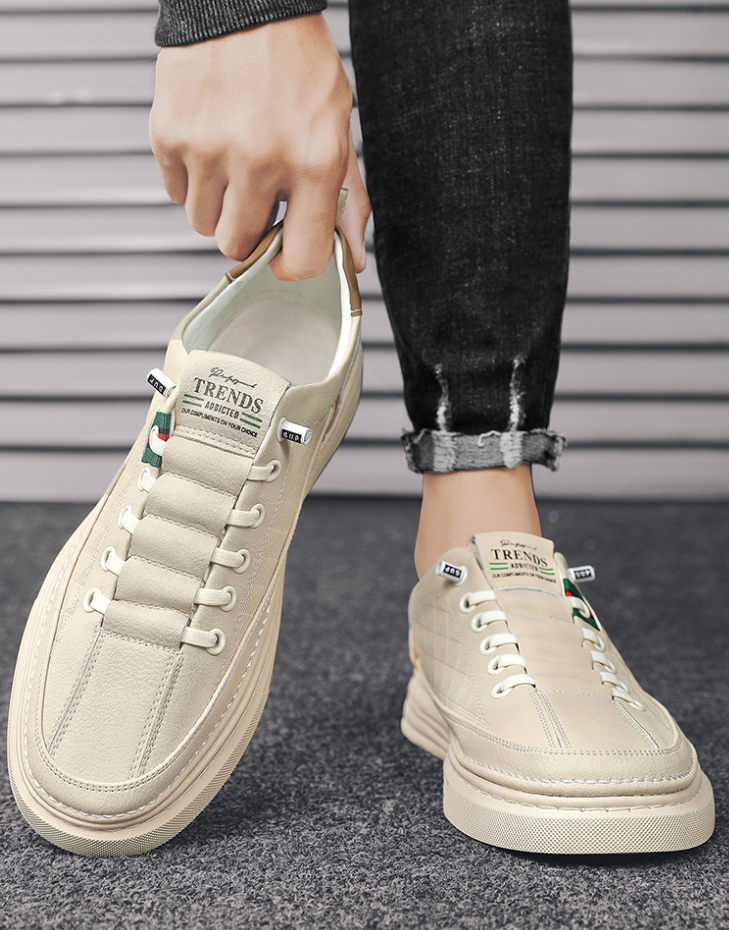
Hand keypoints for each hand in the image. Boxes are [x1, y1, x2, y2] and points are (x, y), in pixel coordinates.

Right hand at [149, 14, 368, 277]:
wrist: (244, 1)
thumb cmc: (296, 63)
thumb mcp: (337, 127)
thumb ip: (348, 198)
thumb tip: (352, 258)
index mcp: (312, 162)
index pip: (300, 259)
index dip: (293, 264)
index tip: (286, 253)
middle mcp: (260, 160)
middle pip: (239, 246)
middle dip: (248, 229)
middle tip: (257, 193)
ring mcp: (209, 150)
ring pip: (204, 225)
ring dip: (219, 206)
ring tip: (233, 163)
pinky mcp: (170, 136)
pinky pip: (177, 193)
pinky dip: (192, 180)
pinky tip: (210, 143)